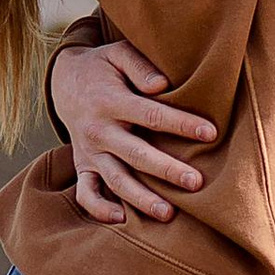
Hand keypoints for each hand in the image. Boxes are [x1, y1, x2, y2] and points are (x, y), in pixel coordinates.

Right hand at [48, 40, 215, 225]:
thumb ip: (140, 65)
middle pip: (136, 155)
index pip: (150, 115)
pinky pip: (86, 194)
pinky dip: (100, 209)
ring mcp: (89, 152)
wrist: (64, 82)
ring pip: (115, 180)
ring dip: (140, 199)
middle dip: (167, 170)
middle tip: (196, 183)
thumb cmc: (104, 68)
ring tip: (168, 214)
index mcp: (110, 101)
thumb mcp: (118, 54)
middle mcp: (99, 131)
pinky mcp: (83, 166)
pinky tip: (123, 220)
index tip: (210, 133)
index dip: (181, 124)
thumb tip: (162, 85)